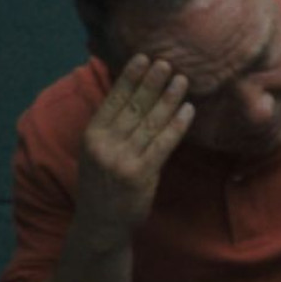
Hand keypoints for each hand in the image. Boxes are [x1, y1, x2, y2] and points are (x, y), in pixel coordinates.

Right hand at [75, 56, 193, 238]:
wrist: (100, 224)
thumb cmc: (103, 184)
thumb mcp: (96, 152)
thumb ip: (110, 126)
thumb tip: (130, 93)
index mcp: (92, 135)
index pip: (113, 100)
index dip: (129, 77)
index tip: (142, 57)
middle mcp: (105, 144)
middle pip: (133, 106)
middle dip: (152, 82)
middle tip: (167, 61)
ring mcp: (122, 159)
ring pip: (151, 122)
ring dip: (169, 98)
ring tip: (182, 80)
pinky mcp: (141, 173)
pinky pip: (163, 143)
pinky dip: (177, 125)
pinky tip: (188, 110)